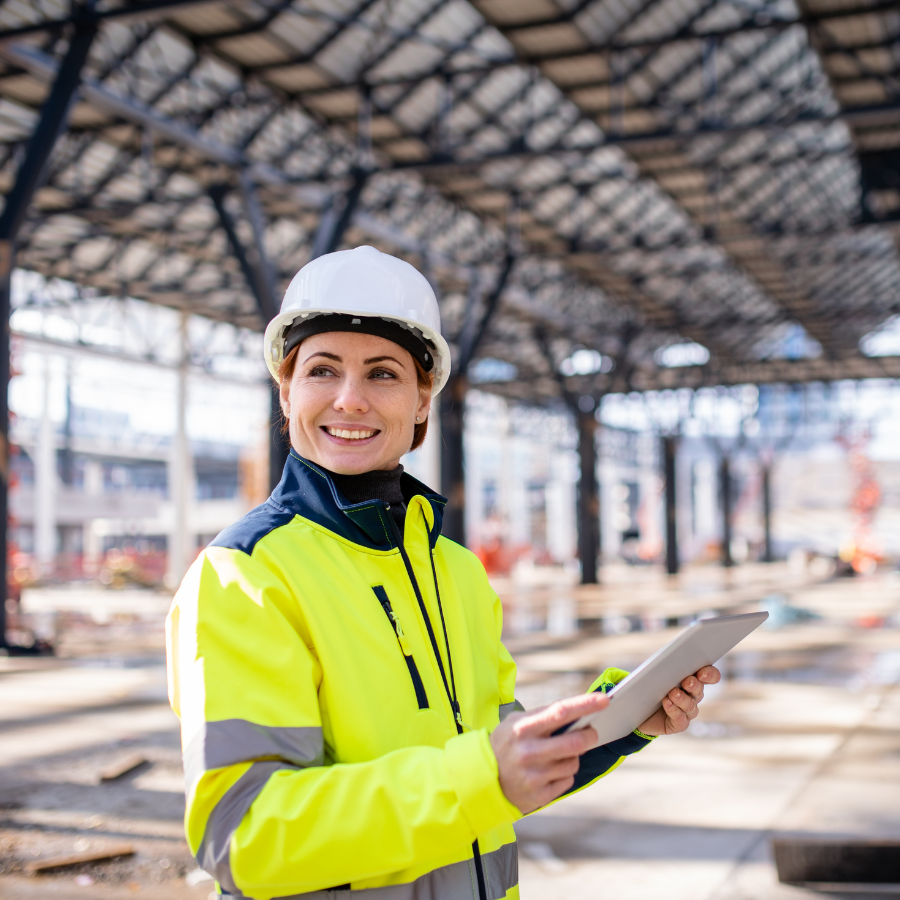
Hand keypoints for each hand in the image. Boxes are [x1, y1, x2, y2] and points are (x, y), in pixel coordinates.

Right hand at [490, 692, 608, 813]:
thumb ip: (543, 716)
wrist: (482, 780)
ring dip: (573, 756)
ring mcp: (535, 776)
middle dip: (590, 736)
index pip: (560, 712)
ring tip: (557, 755)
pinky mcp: (540, 796)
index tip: (604, 699)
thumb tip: (578, 712)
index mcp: (523, 729)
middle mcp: (529, 752)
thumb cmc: (506, 744)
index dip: (585, 705)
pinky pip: (567, 780)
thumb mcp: (515, 723)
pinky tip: (549, 772)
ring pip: (574, 762)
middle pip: (575, 742)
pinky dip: (564, 774)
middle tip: (591, 732)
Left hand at [637, 665, 720, 735]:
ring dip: (682, 699)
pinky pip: (680, 719)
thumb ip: (664, 667)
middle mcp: (693, 695)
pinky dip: (674, 710)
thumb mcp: (655, 673)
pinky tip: (667, 703)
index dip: (710, 674)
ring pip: (690, 705)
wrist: (637, 710)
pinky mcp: (679, 724)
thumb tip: (665, 661)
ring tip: (673, 693)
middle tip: (687, 681)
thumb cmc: (648, 687)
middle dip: (694, 685)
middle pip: (699, 689)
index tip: (702, 672)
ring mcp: (687, 711)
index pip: (709, 675)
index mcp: (692, 679)